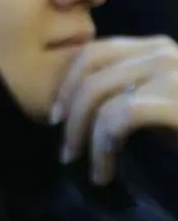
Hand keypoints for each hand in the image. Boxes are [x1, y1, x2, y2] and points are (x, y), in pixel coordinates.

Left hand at [53, 36, 177, 184]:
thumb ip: (124, 91)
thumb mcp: (156, 104)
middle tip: (67, 153)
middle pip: (90, 73)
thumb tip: (71, 104)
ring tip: (89, 168)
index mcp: (156, 48)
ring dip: (82, 135)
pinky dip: (103, 147)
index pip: (93, 53)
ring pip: (99, 95)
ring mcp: (174, 73)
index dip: (66, 86)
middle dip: (69, 116)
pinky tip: (104, 172)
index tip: (55, 120)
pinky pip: (120, 117)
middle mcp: (164, 52)